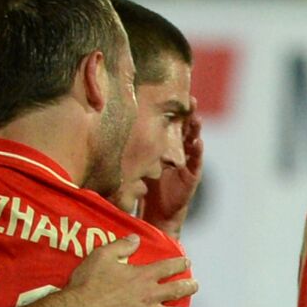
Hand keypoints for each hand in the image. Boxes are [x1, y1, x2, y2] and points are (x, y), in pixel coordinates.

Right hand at [63, 235, 196, 306]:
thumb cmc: (89, 282)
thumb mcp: (103, 255)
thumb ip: (122, 246)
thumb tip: (136, 238)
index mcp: (143, 276)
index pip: (167, 267)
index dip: (179, 264)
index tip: (187, 263)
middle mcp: (149, 296)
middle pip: (175, 291)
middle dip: (188, 288)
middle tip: (195, 286)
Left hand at [142, 98, 203, 238]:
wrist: (157, 212)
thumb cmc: (146, 186)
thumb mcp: (138, 162)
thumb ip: (132, 149)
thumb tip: (109, 131)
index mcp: (166, 146)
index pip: (172, 124)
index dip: (174, 110)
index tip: (173, 94)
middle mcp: (179, 151)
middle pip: (186, 128)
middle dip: (189, 114)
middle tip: (191, 100)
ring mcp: (187, 162)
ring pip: (194, 141)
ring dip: (196, 129)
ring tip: (196, 118)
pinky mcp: (192, 176)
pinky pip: (196, 161)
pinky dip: (198, 151)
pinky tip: (198, 142)